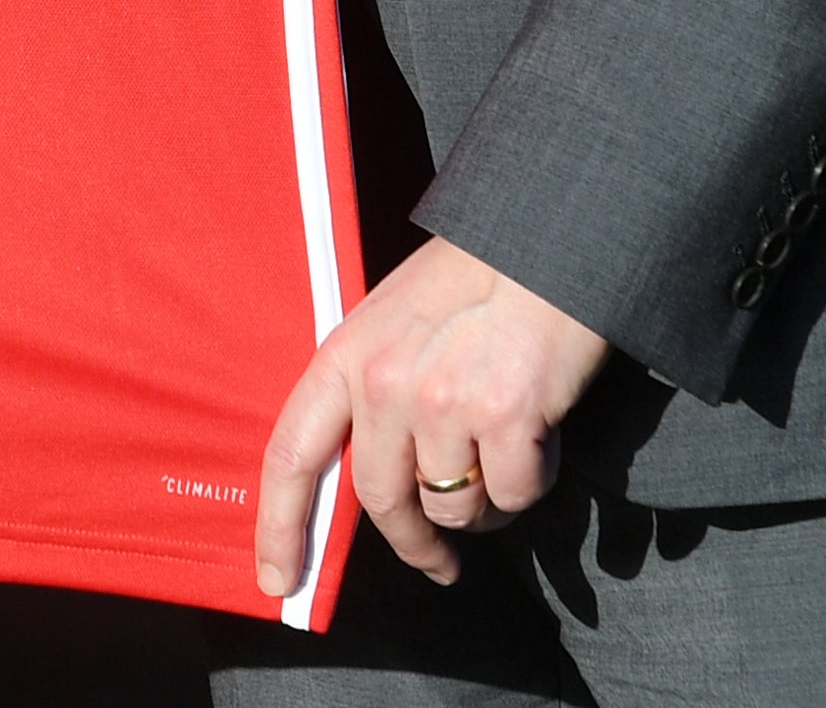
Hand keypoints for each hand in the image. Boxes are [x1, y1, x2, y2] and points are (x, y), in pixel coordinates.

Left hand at [254, 237, 609, 593]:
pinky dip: (531, 482)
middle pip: (382, 502)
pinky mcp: (505, 416)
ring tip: (504, 457)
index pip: (292, 454)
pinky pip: (514, 495)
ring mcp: (443, 401)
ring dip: (482, 506)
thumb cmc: (473, 279)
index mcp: (347, 355)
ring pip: (454, 509)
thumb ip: (370, 391)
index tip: (277, 582)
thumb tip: (365, 478)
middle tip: (438, 563)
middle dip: (413, 544)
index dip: (280, 527)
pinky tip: (540, 439)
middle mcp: (385, 383)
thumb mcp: (394, 322)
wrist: (548, 242)